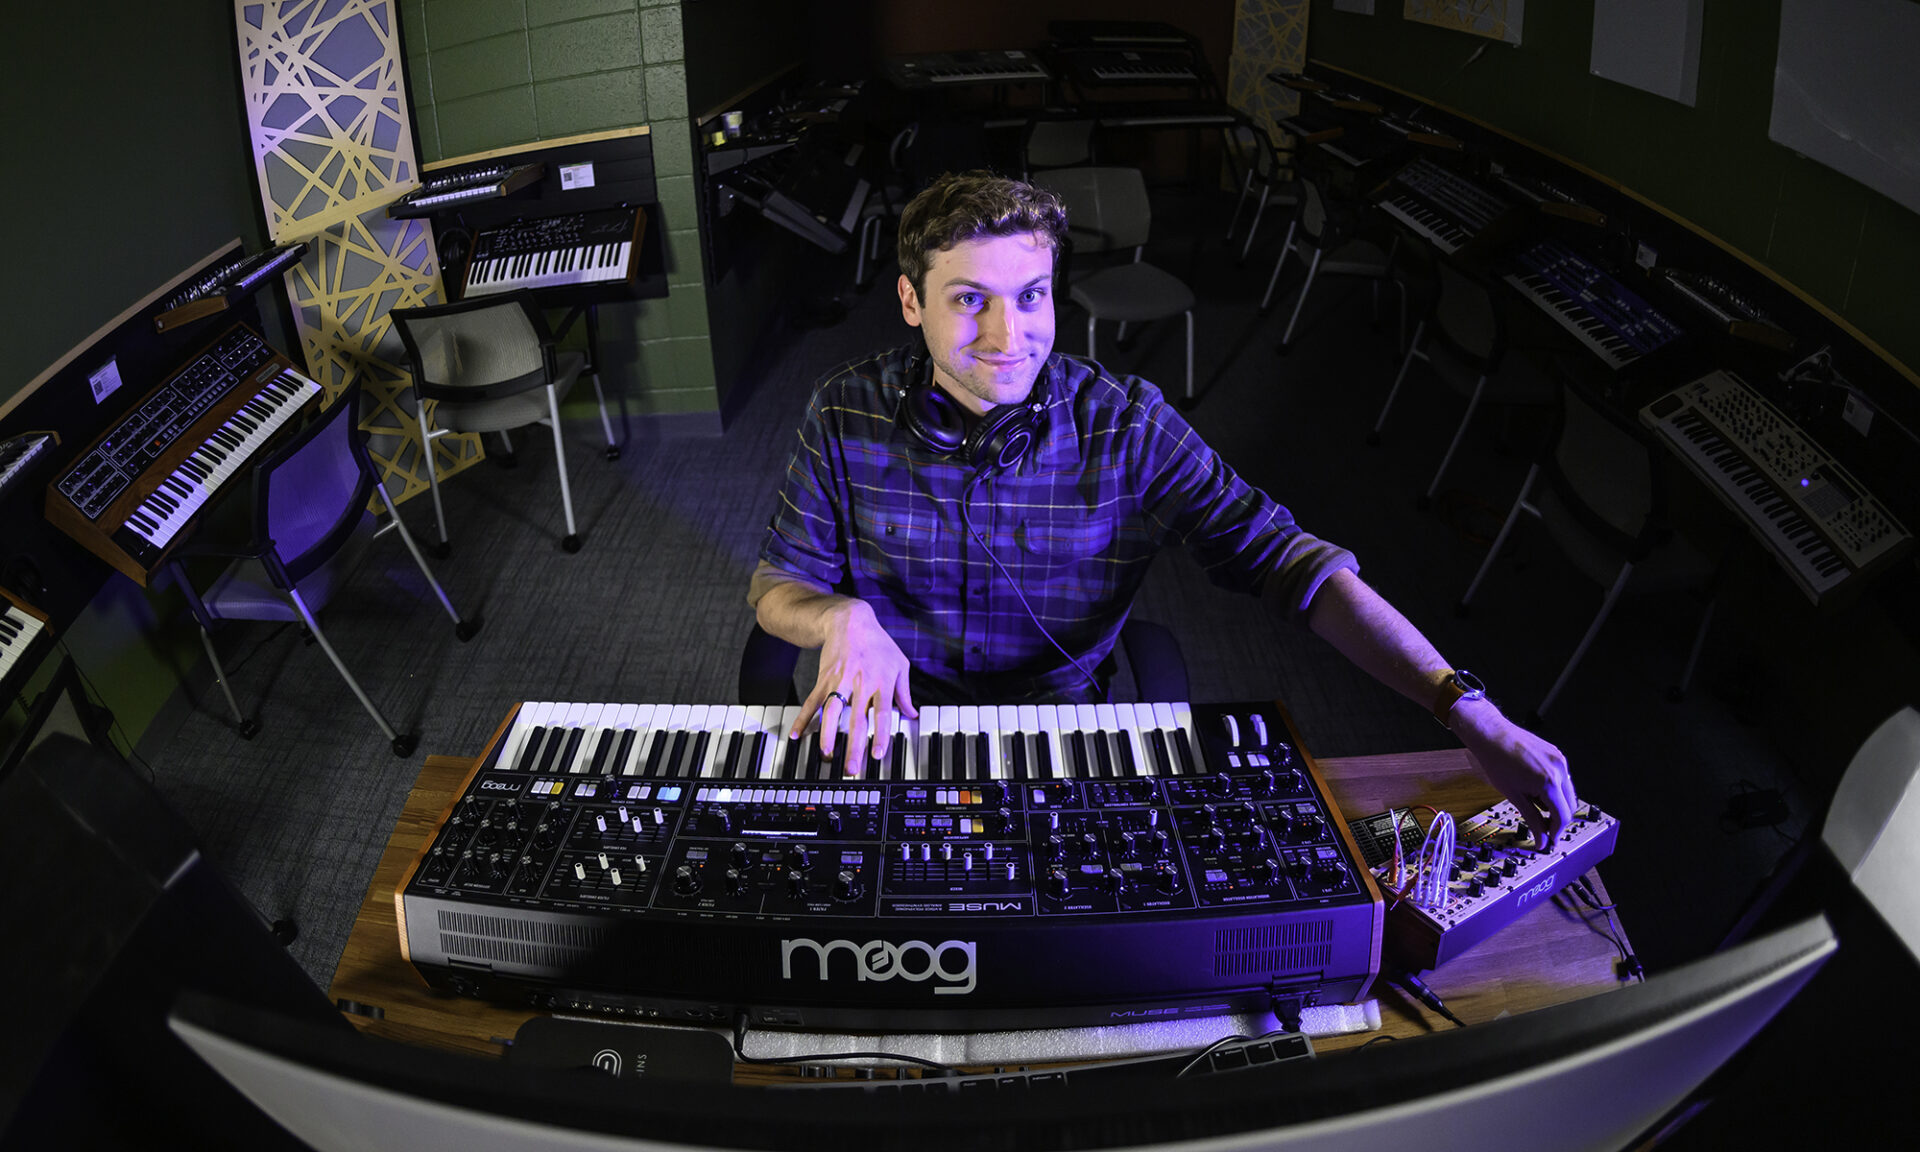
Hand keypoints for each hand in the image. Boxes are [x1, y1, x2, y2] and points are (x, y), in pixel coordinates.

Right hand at [794, 598, 916, 763]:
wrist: (850, 620)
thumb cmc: (878, 643)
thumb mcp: (900, 663)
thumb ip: (904, 692)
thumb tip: (912, 714)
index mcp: (882, 682)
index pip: (883, 714)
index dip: (880, 735)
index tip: (877, 755)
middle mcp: (861, 683)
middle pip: (857, 719)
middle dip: (854, 746)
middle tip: (852, 768)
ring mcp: (840, 680)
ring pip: (832, 712)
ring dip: (828, 735)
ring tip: (827, 755)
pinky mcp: (824, 678)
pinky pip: (812, 701)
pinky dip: (804, 718)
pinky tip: (797, 734)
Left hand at [1450, 698, 1575, 850]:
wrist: (1491, 735)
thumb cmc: (1497, 760)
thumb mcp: (1514, 796)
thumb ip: (1532, 819)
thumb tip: (1541, 838)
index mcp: (1549, 782)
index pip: (1564, 816)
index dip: (1557, 832)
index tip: (1550, 839)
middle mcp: (1559, 770)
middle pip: (1571, 806)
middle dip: (1558, 819)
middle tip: (1543, 827)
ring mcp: (1560, 760)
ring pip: (1568, 792)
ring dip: (1557, 804)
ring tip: (1534, 805)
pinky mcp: (1557, 755)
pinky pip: (1563, 778)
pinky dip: (1555, 789)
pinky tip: (1537, 790)